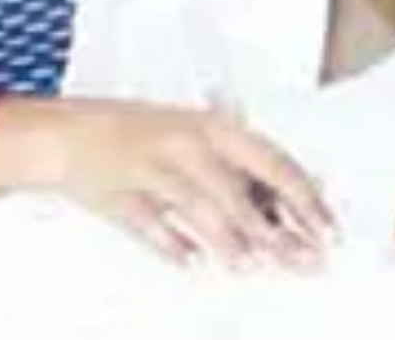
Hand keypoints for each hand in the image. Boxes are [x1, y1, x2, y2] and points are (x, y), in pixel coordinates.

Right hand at [17, 100, 334, 270]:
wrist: (68, 133)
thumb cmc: (140, 135)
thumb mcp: (196, 138)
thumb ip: (238, 170)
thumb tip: (287, 208)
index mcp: (212, 128)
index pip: (273, 164)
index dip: (304, 199)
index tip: (327, 229)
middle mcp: (184, 144)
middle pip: (238, 193)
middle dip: (274, 234)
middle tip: (302, 262)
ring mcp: (149, 170)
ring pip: (197, 208)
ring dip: (227, 241)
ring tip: (250, 265)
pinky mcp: (117, 197)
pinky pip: (148, 226)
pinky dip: (171, 247)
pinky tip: (191, 264)